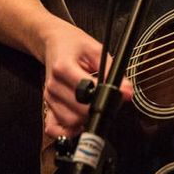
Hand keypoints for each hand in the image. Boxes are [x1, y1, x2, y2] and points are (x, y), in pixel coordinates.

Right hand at [40, 17, 131, 137]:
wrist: (54, 43)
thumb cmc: (74, 45)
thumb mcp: (96, 50)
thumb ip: (112, 71)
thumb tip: (126, 91)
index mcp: (63, 67)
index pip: (84, 91)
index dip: (102, 96)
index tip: (114, 95)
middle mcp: (53, 85)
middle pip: (78, 112)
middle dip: (97, 109)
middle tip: (107, 101)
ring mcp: (48, 97)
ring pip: (70, 122)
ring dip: (85, 120)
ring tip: (93, 107)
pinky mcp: (47, 106)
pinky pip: (53, 128)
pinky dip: (68, 130)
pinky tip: (78, 122)